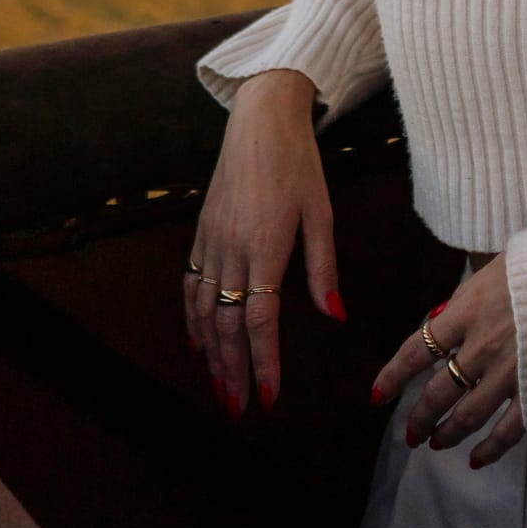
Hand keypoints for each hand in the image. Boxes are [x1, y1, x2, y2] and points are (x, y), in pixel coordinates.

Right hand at [186, 70, 343, 417]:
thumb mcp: (321, 212)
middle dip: (232, 371)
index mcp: (265, 246)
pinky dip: (192, 318)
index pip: (259, 320)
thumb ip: (324, 268)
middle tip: (239, 409)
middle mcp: (232, 249)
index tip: (269, 398)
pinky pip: (191, 284)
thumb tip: (335, 317)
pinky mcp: (201, 231)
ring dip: (209, 353)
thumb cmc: (299, 163)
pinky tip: (197, 341)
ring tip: (219, 387)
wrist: (261, 119)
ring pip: (202, 309)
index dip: (263, 362)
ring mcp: (211, 241)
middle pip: (225, 324)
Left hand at [371, 255, 523, 468]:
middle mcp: (482, 345)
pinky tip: (476, 459)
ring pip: (467, 415)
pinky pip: (507, 430)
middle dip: (420, 416)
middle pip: (439, 391)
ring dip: (448, 433)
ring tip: (435, 444)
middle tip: (410, 433)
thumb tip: (441, 318)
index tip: (377, 395)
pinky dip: (489, 449)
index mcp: (468, 309)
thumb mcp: (499, 267)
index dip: (394, 375)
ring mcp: (510, 372)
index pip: (417, 349)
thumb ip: (469, 297)